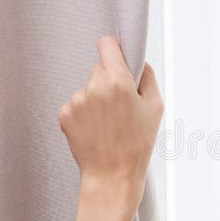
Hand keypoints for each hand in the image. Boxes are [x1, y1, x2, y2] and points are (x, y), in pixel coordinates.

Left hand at [58, 36, 163, 213]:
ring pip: (88, 88)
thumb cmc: (138, 144)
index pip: (107, 45)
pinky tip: (96, 130)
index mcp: (118, 82)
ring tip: (109, 124)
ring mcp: (76, 101)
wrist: (112, 176)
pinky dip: (85, 114)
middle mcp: (94, 87)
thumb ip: (147, 78)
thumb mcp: (156, 108)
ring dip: (97, 99)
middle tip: (121, 105)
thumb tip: (138, 62)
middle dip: (110, 80)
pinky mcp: (64, 114)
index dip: (114, 49)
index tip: (117, 58)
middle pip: (99, 68)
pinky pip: (76, 104)